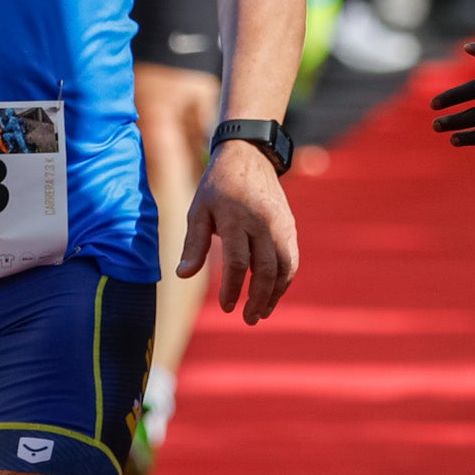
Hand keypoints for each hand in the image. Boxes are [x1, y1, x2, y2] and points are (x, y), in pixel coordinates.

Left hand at [178, 138, 297, 324]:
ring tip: (262, 313)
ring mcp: (280, 223)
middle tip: (248, 319)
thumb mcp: (198, 210)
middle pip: (265, 268)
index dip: (232, 288)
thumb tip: (183, 275)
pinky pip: (292, 258)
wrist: (249, 155)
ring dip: (275, 294)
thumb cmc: (217, 186)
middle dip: (258, 298)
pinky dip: (284, 280)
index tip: (226, 307)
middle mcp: (262, 221)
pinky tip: (273, 294)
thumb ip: (194, 244)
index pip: (237, 262)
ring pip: (284, 266)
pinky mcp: (290, 225)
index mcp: (235, 217)